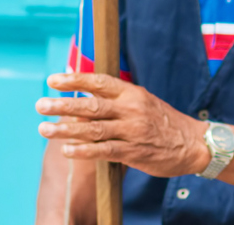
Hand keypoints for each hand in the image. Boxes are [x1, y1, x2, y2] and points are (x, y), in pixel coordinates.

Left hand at [36, 72, 209, 177]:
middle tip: (40, 105)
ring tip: (44, 129)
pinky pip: (104, 151)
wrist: (193, 143)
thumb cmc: (161, 121)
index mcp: (131, 93)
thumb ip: (114, 97)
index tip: (52, 80)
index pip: (99, 82)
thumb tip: (81, 88)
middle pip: (91, 106)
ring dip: (65, 129)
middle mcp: (130, 110)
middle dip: (62, 105)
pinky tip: (67, 150)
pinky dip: (84, 151)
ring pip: (93, 129)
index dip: (74, 80)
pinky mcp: (134, 152)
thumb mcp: (141, 101)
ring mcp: (132, 131)